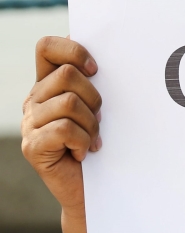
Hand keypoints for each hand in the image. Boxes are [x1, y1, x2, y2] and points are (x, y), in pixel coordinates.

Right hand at [21, 36, 100, 232]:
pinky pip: (64, 129)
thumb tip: (106, 44)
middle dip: (94, 96)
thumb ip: (95, 78)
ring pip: (68, 102)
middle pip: (67, 74)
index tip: (97, 69)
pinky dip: (82, 140)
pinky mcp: (32, 147)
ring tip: (92, 137)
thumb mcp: (100, 104)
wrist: (92, 188)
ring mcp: (30, 123)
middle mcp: (34, 99)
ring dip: (90, 122)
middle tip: (98, 119)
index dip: (73, 50)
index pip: (47, 47)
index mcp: (49, 83)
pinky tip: (84, 151)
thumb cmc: (102, 140)